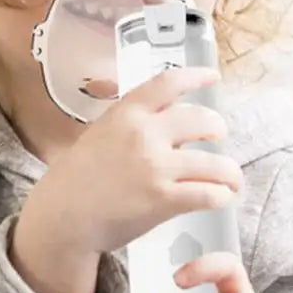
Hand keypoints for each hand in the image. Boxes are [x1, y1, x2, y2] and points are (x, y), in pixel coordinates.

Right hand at [22, 67, 242, 258]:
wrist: (62, 217)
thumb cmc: (75, 179)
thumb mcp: (98, 135)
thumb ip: (128, 124)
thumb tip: (156, 118)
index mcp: (126, 113)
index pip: (168, 83)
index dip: (196, 76)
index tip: (212, 76)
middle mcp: (144, 134)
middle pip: (201, 119)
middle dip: (218, 128)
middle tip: (219, 137)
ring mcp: (156, 167)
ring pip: (215, 163)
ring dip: (230, 172)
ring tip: (230, 179)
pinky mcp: (163, 199)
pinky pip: (208, 194)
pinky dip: (220, 196)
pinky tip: (219, 198)